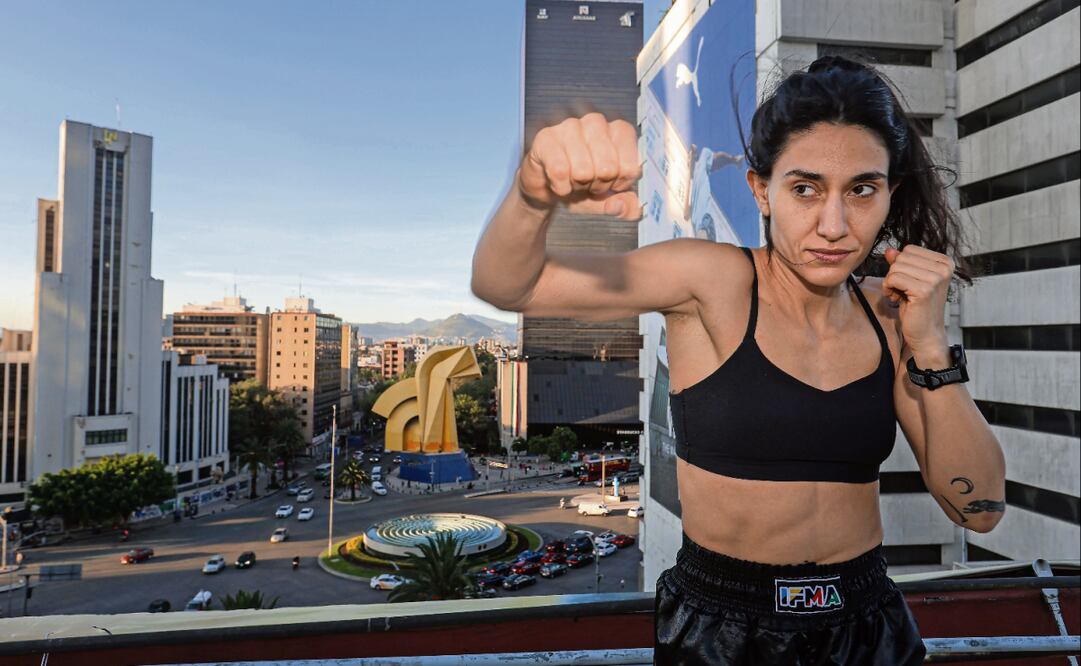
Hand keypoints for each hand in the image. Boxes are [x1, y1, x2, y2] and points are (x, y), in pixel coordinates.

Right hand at [518, 112, 642, 220]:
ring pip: (583, 171)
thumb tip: (624, 205)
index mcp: (620, 132)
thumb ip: (624, 206)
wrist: (547, 185)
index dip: (620, 185)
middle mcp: (597, 123)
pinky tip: (559, 183)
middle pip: (608, 169)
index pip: (631, 167)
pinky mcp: (547, 137)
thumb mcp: (608, 199)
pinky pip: (559, 171)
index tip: (612, 184)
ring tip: (573, 180)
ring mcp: (571, 126)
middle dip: (598, 186)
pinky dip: (561, 187)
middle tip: (589, 183)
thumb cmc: (581, 184)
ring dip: (578, 186)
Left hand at [883, 246, 953, 364]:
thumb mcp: (909, 280)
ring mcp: (936, 279)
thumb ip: (901, 263)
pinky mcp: (924, 290)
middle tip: (901, 291)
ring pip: (896, 267)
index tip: (906, 282)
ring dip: (890, 282)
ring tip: (900, 295)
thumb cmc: (917, 307)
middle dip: (894, 274)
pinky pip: (893, 278)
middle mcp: (944, 268)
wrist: (926, 333)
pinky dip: (888, 288)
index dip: (901, 265)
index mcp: (945, 262)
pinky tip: (896, 299)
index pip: (909, 249)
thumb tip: (889, 250)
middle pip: (902, 257)